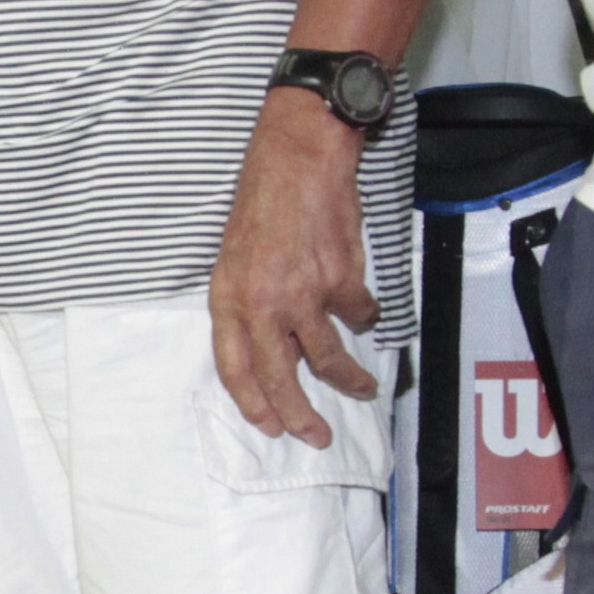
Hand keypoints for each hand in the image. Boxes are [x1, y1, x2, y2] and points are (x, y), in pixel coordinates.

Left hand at [208, 93, 379, 446]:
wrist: (298, 158)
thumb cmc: (264, 203)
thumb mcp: (237, 258)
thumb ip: (250, 305)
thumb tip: (275, 350)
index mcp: (228, 297)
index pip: (233, 367)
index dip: (253, 403)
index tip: (271, 426)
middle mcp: (262, 302)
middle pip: (280, 375)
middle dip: (301, 414)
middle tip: (317, 435)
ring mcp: (304, 294)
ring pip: (329, 356)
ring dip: (349, 379)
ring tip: (364, 388)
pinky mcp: (342, 280)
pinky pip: (359, 315)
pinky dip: (365, 316)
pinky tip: (364, 309)